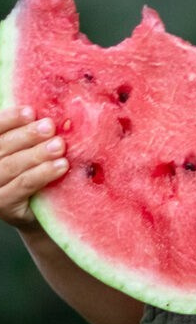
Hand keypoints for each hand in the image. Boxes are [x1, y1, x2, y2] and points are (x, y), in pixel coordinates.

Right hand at [0, 106, 67, 227]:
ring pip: (12, 165)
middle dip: (27, 135)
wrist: (40, 212)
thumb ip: (31, 135)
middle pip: (2, 147)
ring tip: (60, 146)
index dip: (9, 119)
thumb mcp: (30, 150)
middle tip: (50, 126)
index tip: (30, 111)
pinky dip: (42, 173)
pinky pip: (23, 185)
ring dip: (37, 154)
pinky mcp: (3, 204)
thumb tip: (49, 113)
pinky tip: (61, 166)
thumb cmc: (35, 173)